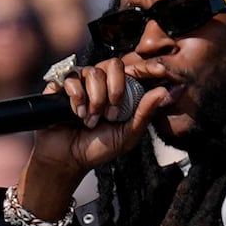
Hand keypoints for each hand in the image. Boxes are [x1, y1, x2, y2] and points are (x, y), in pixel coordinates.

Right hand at [18, 59, 170, 217]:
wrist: (67, 159)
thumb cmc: (97, 148)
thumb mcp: (127, 135)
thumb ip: (144, 114)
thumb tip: (163, 92)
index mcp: (119, 91)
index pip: (133, 69)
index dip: (147, 67)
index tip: (161, 70)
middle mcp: (100, 82)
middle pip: (113, 65)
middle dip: (115, 91)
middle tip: (111, 115)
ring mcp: (81, 82)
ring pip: (94, 72)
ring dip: (95, 100)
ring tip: (91, 121)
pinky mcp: (61, 86)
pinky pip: (72, 78)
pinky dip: (77, 98)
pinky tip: (77, 114)